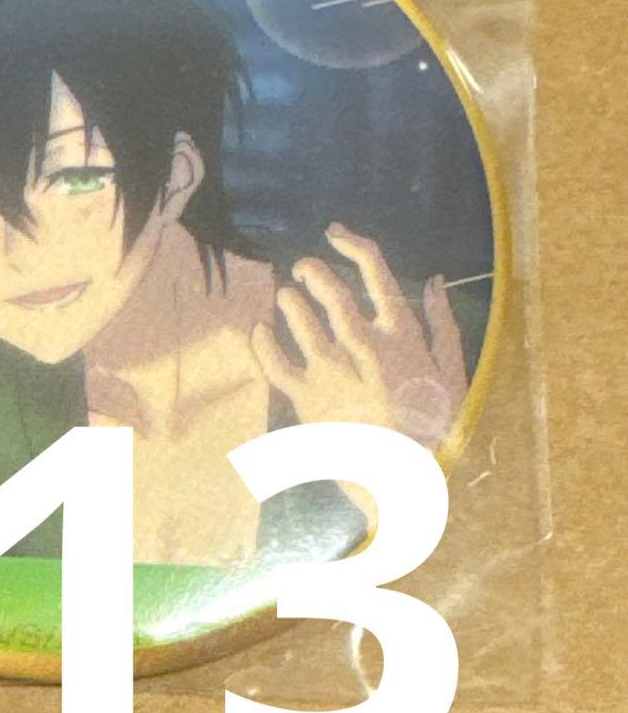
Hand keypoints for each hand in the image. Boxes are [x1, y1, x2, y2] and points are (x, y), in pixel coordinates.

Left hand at [250, 222, 467, 450]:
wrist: (407, 478)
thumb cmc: (435, 423)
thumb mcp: (453, 370)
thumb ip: (443, 322)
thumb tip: (433, 280)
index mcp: (400, 336)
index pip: (375, 273)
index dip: (353, 244)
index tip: (335, 235)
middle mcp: (362, 347)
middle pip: (329, 292)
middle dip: (311, 270)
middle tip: (300, 268)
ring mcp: (332, 372)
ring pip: (299, 320)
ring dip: (288, 300)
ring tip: (285, 295)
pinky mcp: (307, 397)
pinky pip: (275, 363)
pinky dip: (262, 342)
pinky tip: (259, 329)